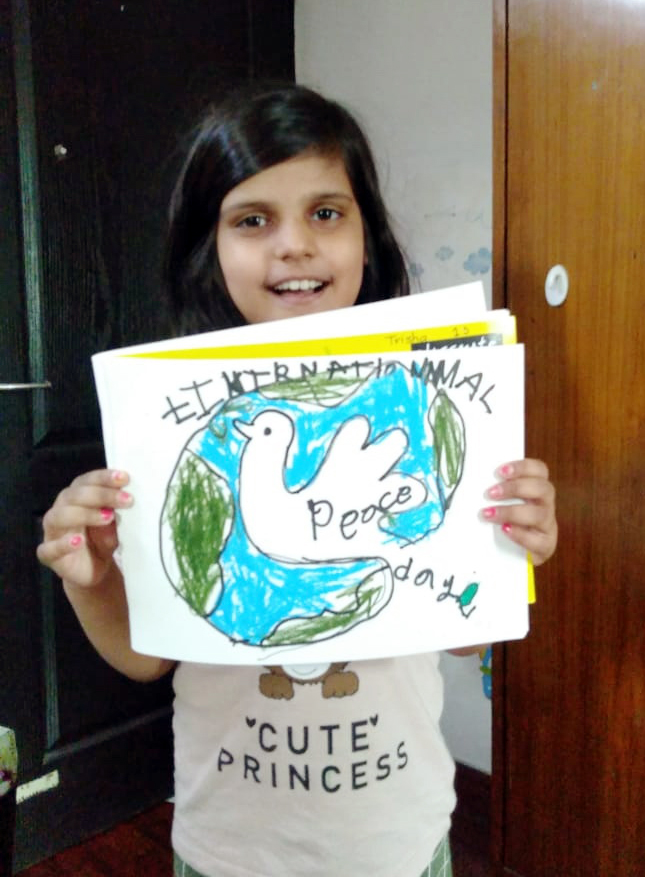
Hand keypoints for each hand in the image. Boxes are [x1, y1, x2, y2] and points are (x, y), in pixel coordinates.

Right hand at [36, 469, 132, 588]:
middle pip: (74, 496)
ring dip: (84, 514)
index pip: (86, 481)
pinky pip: (49, 548)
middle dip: (101, 495)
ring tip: (107, 518)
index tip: (124, 478)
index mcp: (77, 497)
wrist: (94, 572)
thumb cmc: (102, 541)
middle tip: (127, 500)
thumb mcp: (114, 526)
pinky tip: (78, 541)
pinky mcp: (48, 555)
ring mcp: (52, 532)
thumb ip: (115, 514)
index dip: (104, 478)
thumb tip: (124, 500)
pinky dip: (63, 544)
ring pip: (59, 516)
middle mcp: (61, 509)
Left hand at [481, 458, 556, 565]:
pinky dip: (520, 534)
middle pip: (543, 489)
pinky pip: (538, 540)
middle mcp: (546, 504)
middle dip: (516, 488)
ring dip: (512, 512)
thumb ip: (495, 492)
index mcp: (536, 489)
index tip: (499, 472)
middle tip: (490, 493)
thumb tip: (473, 483)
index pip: (539, 470)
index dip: (522, 467)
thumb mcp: (500, 503)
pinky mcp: (545, 546)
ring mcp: (548, 526)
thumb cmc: (503, 522)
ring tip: (489, 514)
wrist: (512, 554)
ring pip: (540, 514)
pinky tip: (504, 530)